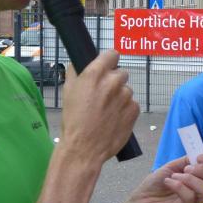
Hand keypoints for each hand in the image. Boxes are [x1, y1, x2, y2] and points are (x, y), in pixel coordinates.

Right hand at [60, 51, 139, 166]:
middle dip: (113, 81)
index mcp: (95, 74)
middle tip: (103, 96)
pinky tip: (114, 119)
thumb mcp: (68, 91)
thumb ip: (75, 73)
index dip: (109, 61)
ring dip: (120, 97)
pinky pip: (132, 104)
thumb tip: (78, 64)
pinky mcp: (135, 110)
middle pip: (121, 73)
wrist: (84, 148)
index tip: (107, 67)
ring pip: (126, 90)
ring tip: (107, 112)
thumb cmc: (73, 120)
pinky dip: (125, 110)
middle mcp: (113, 82)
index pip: (112, 54)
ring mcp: (126, 96)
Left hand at [118, 155, 202, 202]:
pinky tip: (168, 182)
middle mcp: (201, 197)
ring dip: (189, 178)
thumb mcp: (171, 168)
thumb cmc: (154, 187)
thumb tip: (198, 154)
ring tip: (174, 177)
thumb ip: (186, 161)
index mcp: (201, 185)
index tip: (199, 157)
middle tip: (186, 169)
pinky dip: (178, 185)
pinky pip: (189, 197)